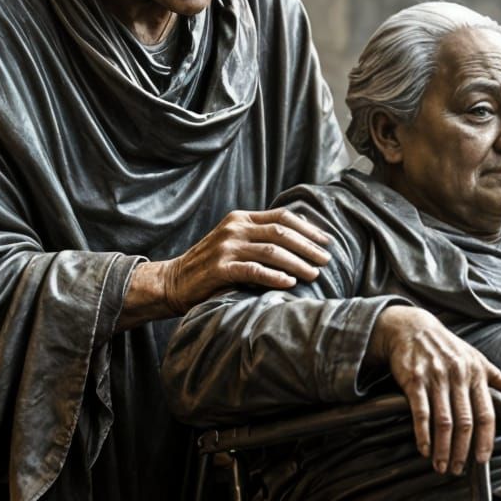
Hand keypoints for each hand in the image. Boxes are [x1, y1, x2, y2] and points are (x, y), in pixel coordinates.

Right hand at [159, 208, 332, 311]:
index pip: (282, 217)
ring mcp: (226, 247)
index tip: (327, 240)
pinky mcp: (220, 268)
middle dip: (308, 246)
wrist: (174, 281)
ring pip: (272, 251)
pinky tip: (290, 283)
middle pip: (281, 232)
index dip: (308, 228)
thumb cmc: (211, 265)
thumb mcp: (235, 242)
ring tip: (314, 274)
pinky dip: (274, 277)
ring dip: (297, 262)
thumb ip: (260, 236)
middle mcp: (235, 228)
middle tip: (326, 260)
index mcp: (241, 218)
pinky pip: (254, 271)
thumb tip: (300, 234)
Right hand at [369, 306, 500, 475]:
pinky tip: (424, 449)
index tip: (482, 460)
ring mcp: (435, 378)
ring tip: (441, 466)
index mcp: (476, 375)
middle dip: (462, 451)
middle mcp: (458, 377)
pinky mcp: (413, 379)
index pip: (486, 413)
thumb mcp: (476, 358)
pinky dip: (422, 434)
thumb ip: (497, 378)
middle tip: (457, 470)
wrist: (412, 328)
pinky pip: (420, 412)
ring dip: (443, 448)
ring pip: (443, 421)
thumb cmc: (447, 346)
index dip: (486, 439)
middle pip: (465, 422)